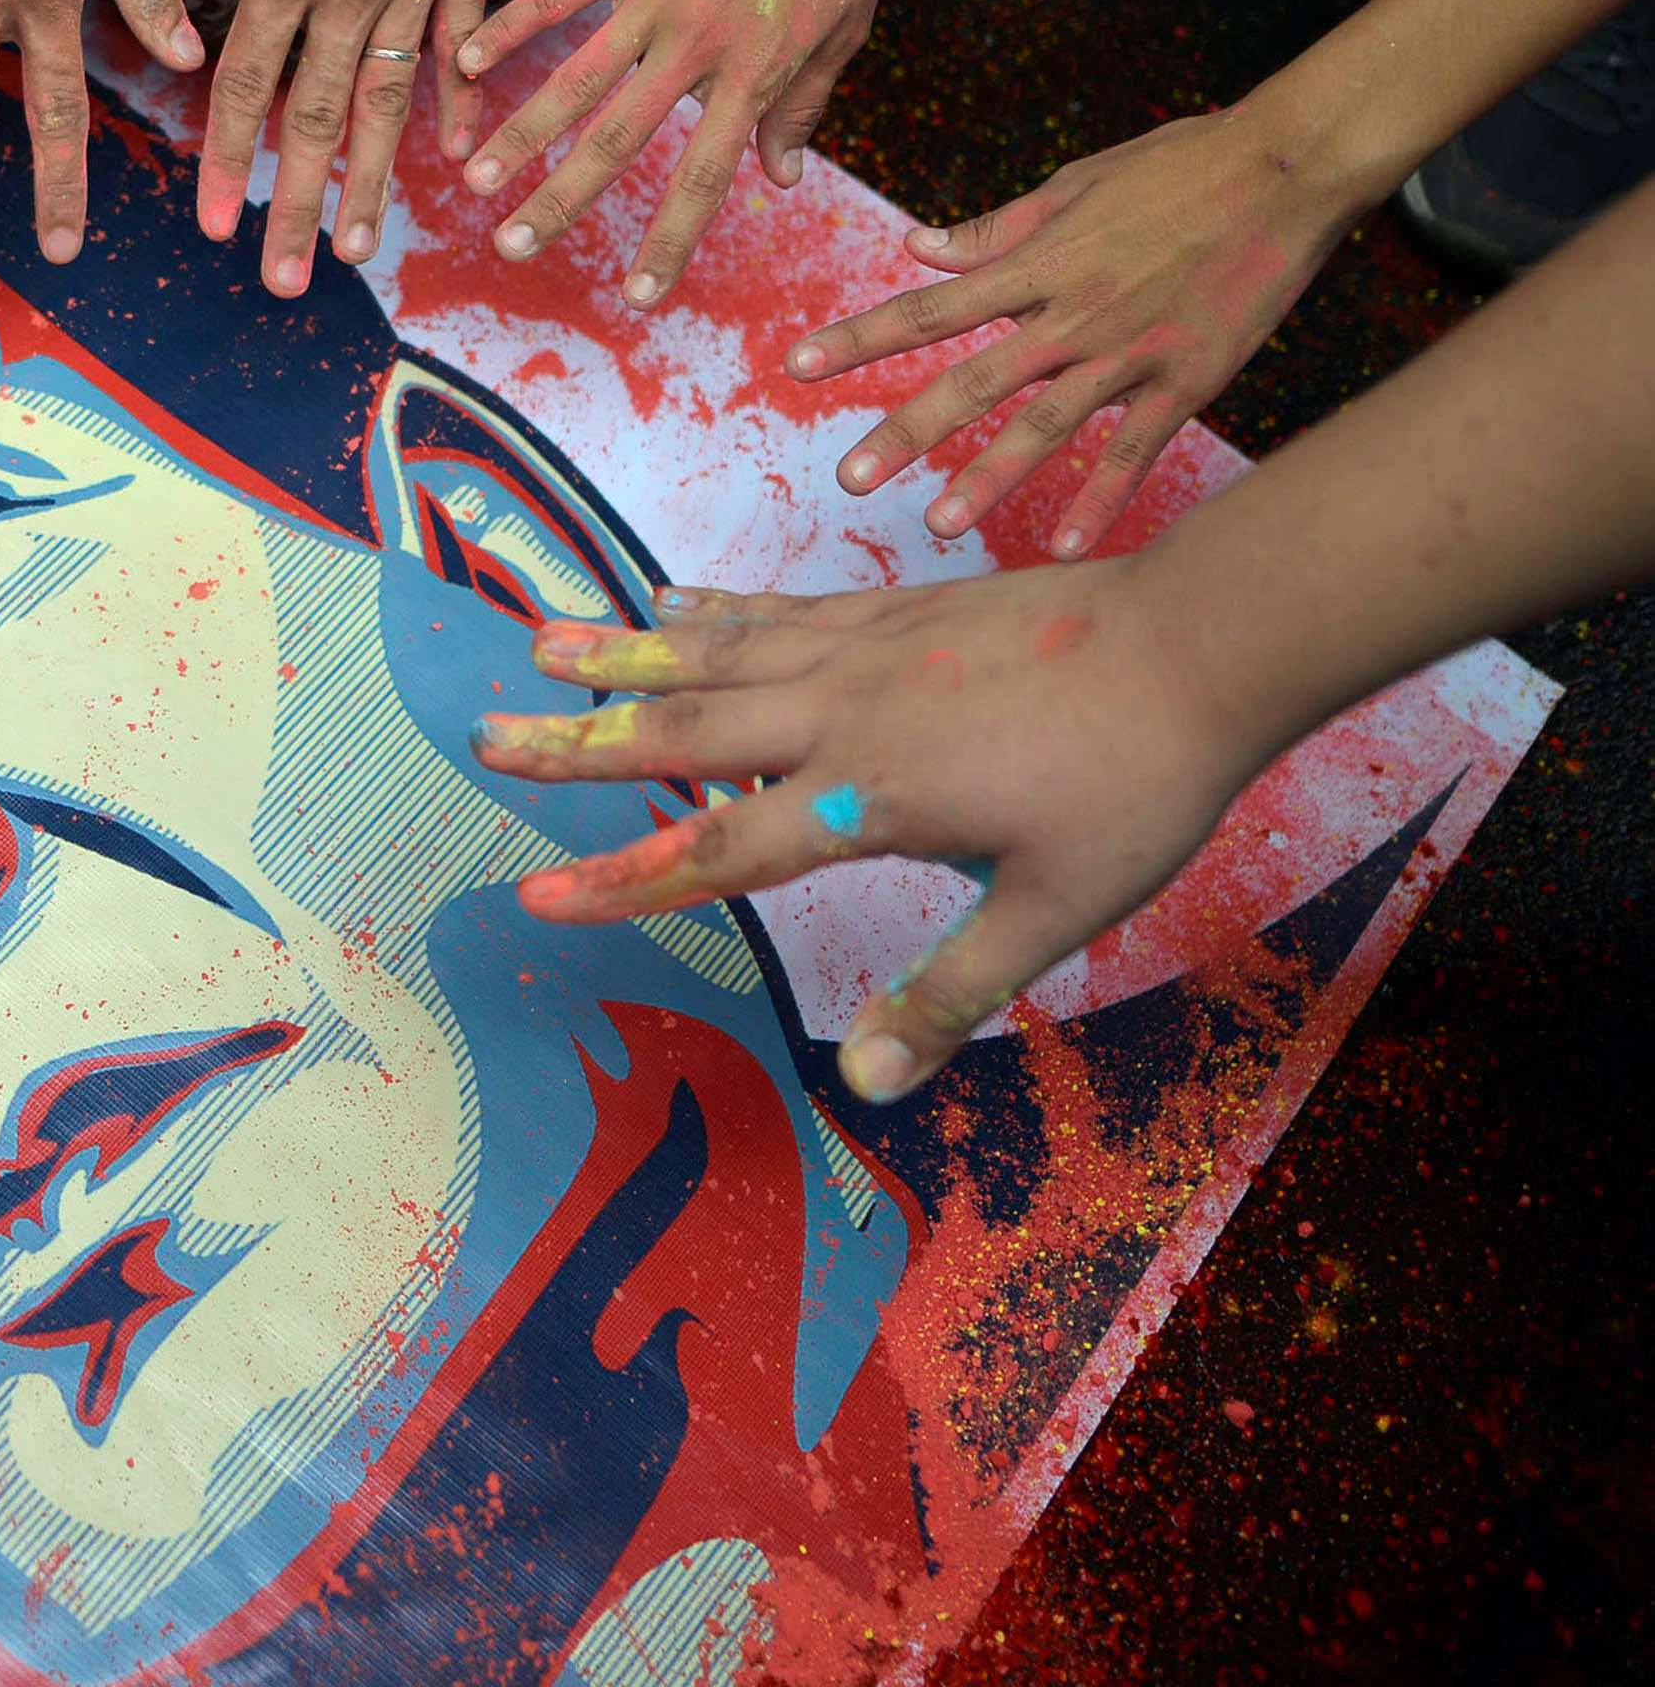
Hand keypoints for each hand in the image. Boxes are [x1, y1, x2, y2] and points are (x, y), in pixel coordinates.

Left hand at [162, 0, 524, 294]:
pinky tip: (457, 155)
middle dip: (294, 206)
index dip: (228, 161)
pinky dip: (460, 100)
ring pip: (384, 102)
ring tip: (356, 249)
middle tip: (283, 280)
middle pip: (314, 119)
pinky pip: (462, 43)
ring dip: (367, 182)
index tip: (216, 226)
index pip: (248, 85)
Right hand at [457, 0, 908, 303]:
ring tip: (474, 180)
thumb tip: (782, 179)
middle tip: (511, 250)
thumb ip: (805, 103)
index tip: (635, 296)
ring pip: (577, 77)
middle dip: (560, 202)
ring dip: (521, 133)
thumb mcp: (847, 25)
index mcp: (756, 70)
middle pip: (617, 141)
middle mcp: (700, 41)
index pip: (703, 177)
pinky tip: (464, 58)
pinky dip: (513, 24)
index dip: (667, 242)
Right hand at [464, 568, 1270, 1101]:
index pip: (717, 853)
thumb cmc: (1136, 782)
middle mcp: (841, 711)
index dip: (621, 883)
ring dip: (617, 654)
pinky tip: (665, 602)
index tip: (534, 901)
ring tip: (534, 644)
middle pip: (680, 732)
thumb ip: (950, 992)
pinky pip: (774, 610)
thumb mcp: (1056, 910)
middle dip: (576, 742)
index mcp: (868, 793)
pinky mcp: (892, 606)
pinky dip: (709, 609)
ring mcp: (861, 646)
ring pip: (711, 655)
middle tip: (483, 737)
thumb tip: (865, 1084)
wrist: (1204, 640)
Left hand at [789, 111, 1351, 557]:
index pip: (928, 307)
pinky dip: (1100, 497)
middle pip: (971, 380)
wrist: (1291, 167)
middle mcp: (1072, 313)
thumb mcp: (1078, 183)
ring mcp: (1129, 350)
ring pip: (1045, 423)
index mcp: (1038, 263)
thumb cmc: (1182, 165)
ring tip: (938, 523)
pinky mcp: (1187, 376)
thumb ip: (996, 227)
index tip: (798, 365)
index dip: (859, 337)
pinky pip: (1134, 448)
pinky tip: (1065, 544)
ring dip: (989, 476)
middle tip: (847, 479)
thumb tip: (916, 246)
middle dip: (906, 431)